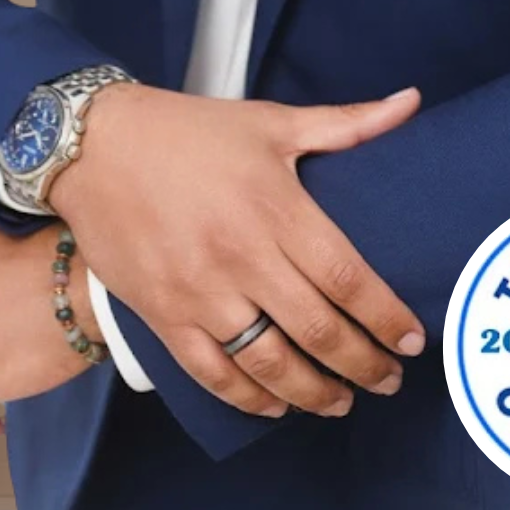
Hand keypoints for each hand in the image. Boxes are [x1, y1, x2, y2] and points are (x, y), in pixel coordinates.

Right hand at [49, 83, 425, 420]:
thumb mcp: (271, 121)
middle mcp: (241, 256)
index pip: (346, 277)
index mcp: (275, 206)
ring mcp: (200, 292)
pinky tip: (277, 406)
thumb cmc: (190, 131)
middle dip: (362, 365)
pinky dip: (250, 399)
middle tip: (389, 380)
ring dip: (314, 393)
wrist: (96, 146)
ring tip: (342, 403)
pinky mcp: (164, 315)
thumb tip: (410, 103)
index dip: (385, 316)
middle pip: (317, 330)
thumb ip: (345, 124)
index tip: (412, 340)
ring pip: (269, 364)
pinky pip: (213, 375)